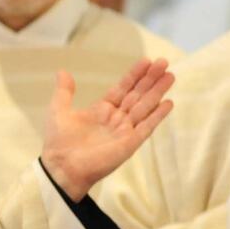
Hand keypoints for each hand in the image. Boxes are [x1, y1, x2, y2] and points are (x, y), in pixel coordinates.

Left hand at [40, 58, 174, 200]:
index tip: (147, 60)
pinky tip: (169, 103)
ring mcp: (124, 131)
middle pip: (137, 95)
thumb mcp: (58, 110)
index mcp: (101, 110)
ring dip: (157, 92)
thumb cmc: (59, 142)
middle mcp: (116, 119)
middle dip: (150, 79)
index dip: (134, 75)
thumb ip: (64, 91)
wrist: (62, 167)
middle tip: (164, 62)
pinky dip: (157, 115)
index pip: (123, 88)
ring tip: (171, 76)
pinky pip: (147, 127)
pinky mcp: (130, 144)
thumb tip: (62, 71)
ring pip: (145, 107)